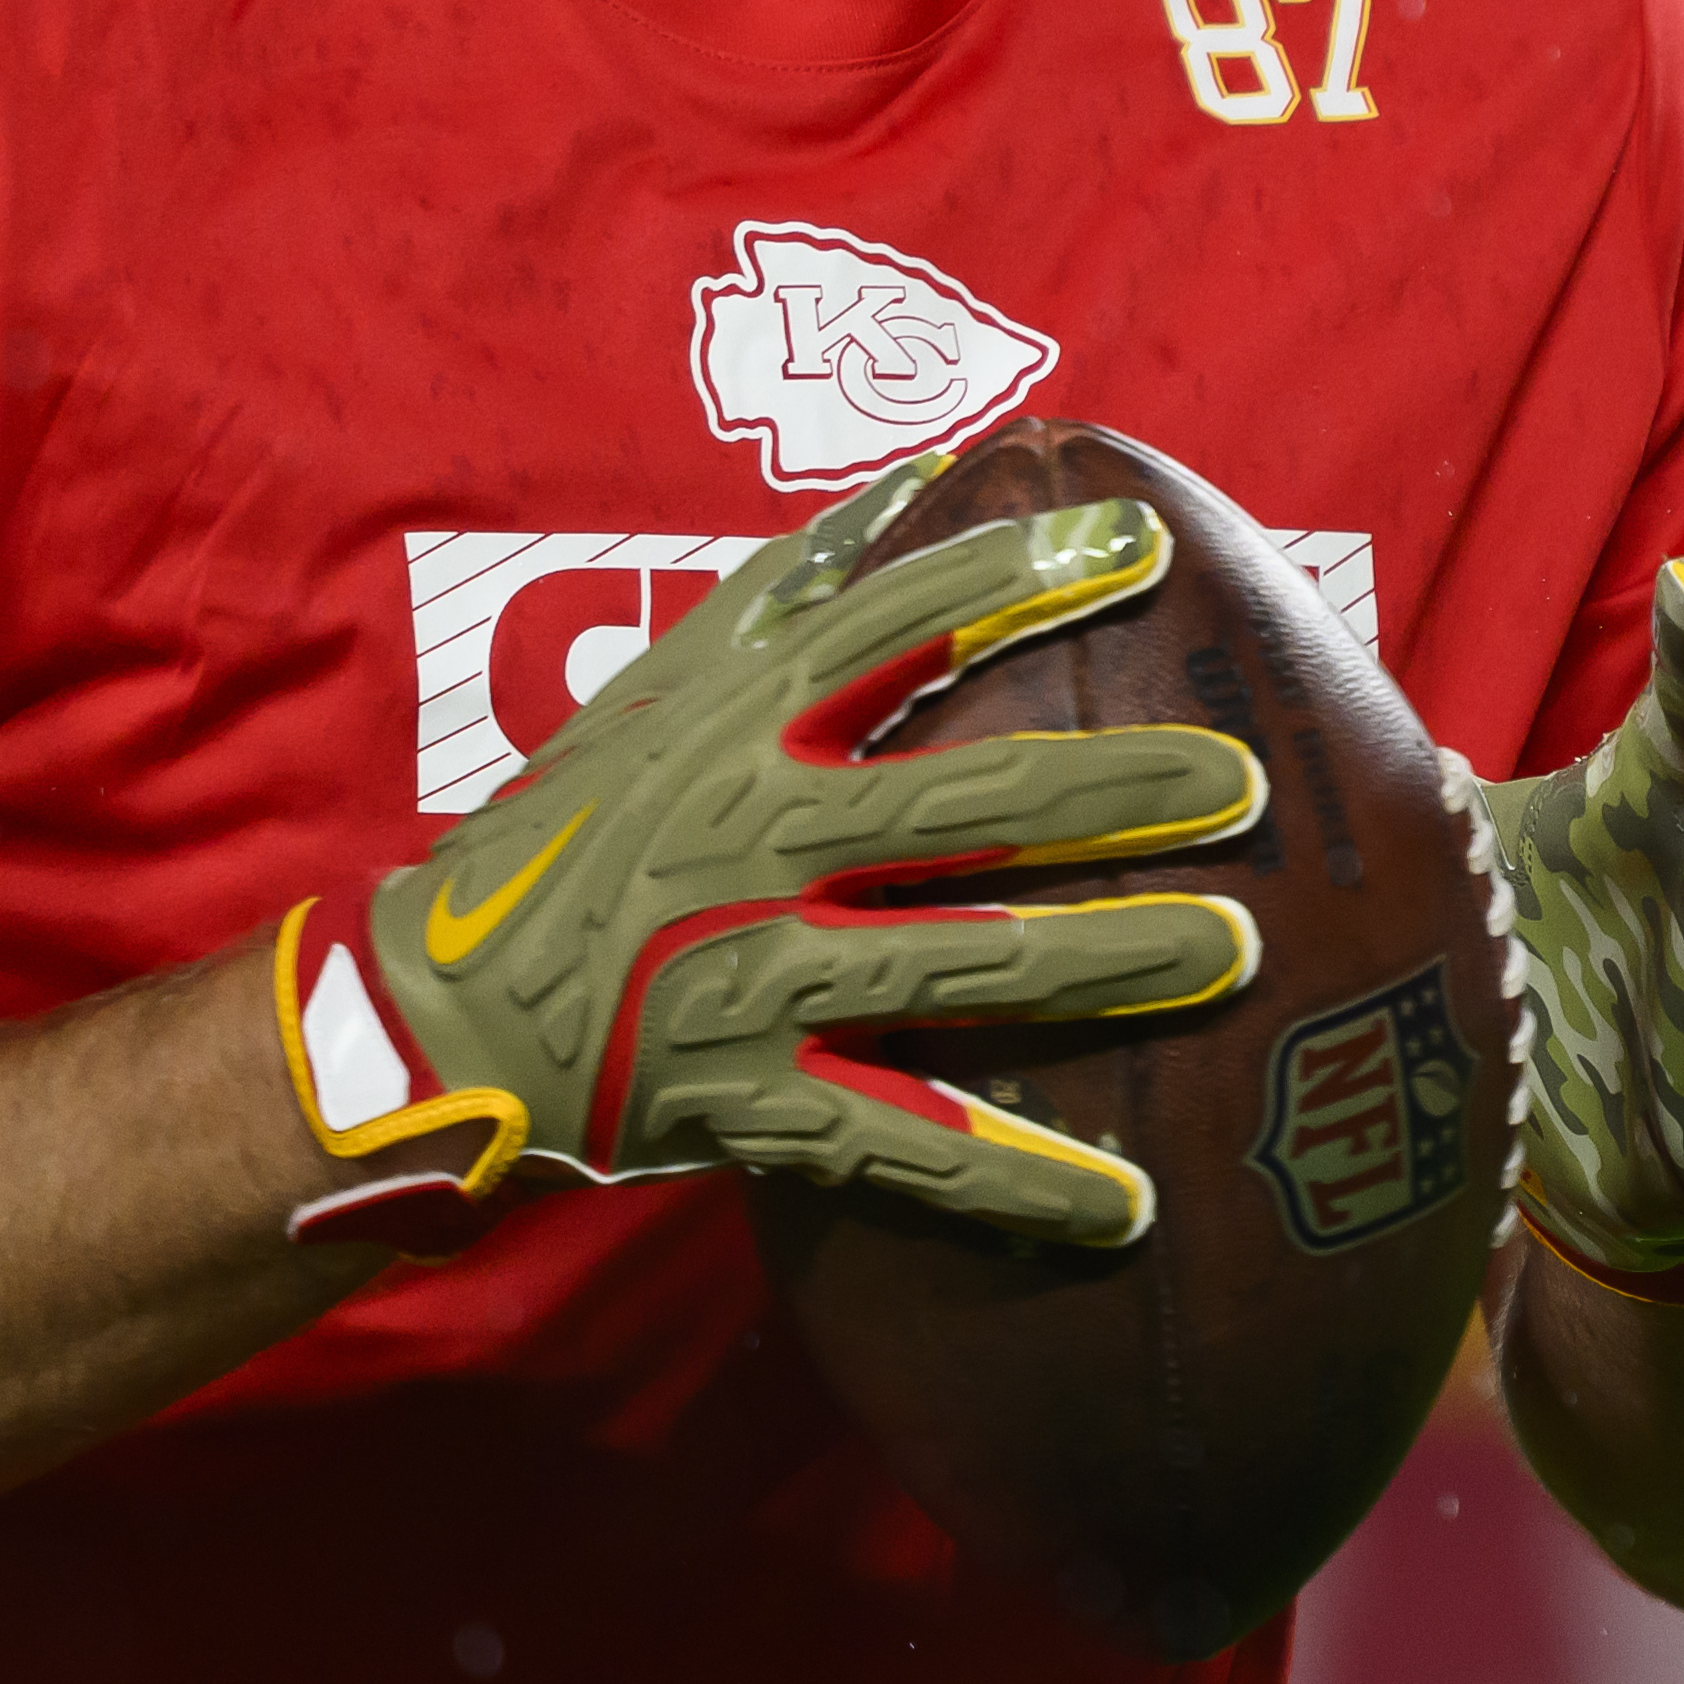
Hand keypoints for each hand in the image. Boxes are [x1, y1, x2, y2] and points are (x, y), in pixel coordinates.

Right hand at [271, 457, 1268, 1250]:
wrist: (442, 1015)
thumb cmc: (574, 832)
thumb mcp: (659, 689)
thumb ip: (790, 590)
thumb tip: (918, 481)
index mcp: (738, 725)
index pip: (900, 625)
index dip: (1021, 578)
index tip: (1142, 544)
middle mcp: (756, 838)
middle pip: (966, 803)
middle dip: (1115, 789)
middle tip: (1241, 781)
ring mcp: (757, 974)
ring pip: (962, 964)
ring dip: (1107, 957)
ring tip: (1236, 946)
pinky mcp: (755, 1101)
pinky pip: (908, 1147)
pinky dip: (1021, 1180)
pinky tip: (1131, 1202)